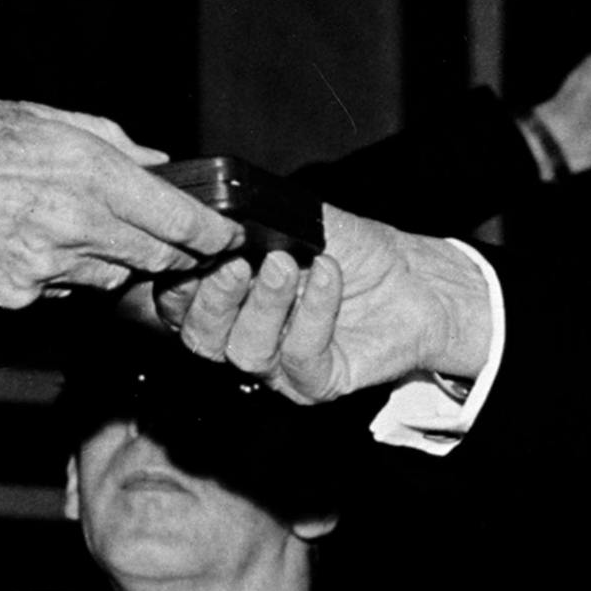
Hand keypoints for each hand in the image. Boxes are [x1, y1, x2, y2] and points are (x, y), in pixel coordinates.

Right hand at [0, 87, 238, 307]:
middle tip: (174, 239)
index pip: (181, 221)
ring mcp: (45, 267)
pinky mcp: (16, 295)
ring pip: (111, 277)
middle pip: (156, 258)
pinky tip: (37, 243)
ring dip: (114, 259)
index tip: (228, 238)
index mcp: (91, 173)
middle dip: (173, 251)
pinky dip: (64, 273)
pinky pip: (64, 291)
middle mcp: (75, 225)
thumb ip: (115, 144)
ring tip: (79, 226)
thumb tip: (158, 164)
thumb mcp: (51, 118)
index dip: (215, 235)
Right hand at [148, 203, 493, 401]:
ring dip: (264, 305)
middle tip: (235, 263)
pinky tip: (327, 275)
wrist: (414, 280)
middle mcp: (244, 335)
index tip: (197, 246)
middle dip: (212, 299)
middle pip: (199, 337)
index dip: (177, 281)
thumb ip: (254, 218)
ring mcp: (278, 366)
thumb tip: (216, 206)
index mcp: (226, 298)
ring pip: (245, 352)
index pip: (177, 300)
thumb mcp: (297, 221)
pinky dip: (313, 312)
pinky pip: (300, 356)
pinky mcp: (316, 383)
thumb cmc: (354, 252)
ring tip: (286, 263)